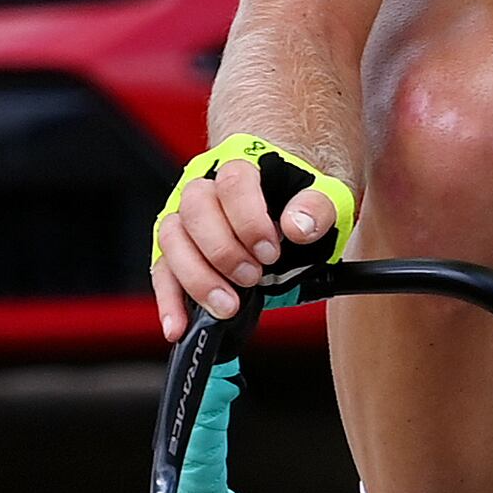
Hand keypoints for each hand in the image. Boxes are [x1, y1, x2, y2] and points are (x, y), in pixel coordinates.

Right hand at [154, 138, 344, 321]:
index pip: (234, 182)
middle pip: (195, 209)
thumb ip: (318, 206)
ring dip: (196, 277)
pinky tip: (177, 326)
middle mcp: (207, 188)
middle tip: (252, 278)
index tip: (270, 252)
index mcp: (244, 166)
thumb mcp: (329, 194)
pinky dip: (169, 301)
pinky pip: (163, 271)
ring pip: (172, 239)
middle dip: (222, 251)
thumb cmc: (305, 197)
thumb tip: (298, 226)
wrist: (291, 201)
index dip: (249, 220)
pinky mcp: (178, 250)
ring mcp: (187, 218)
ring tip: (227, 305)